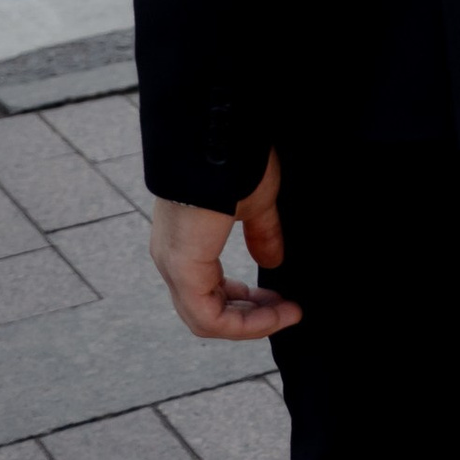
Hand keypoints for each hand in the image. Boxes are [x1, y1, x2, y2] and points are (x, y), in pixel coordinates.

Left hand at [149, 148, 301, 340]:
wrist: (217, 137)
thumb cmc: (233, 160)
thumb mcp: (254, 204)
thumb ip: (261, 235)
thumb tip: (272, 262)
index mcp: (185, 243)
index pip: (209, 292)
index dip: (247, 304)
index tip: (283, 301)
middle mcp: (171, 258)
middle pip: (207, 311)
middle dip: (252, 316)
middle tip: (288, 310)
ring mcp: (173, 264)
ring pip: (205, 319)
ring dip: (249, 323)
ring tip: (287, 313)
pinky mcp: (182, 267)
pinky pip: (206, 315)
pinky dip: (241, 323)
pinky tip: (273, 314)